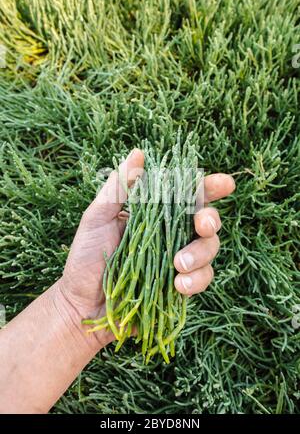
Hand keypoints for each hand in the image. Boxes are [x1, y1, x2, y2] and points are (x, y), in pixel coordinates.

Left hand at [58, 149, 234, 348]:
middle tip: (201, 224)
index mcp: (153, 212)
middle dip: (211, 219)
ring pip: (209, 249)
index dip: (209, 187)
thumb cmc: (86, 257)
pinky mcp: (180, 286)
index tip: (225, 184)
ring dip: (201, 253)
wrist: (81, 304)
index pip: (186, 194)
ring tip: (178, 264)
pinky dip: (196, 280)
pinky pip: (202, 279)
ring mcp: (177, 260)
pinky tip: (179, 284)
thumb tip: (138, 153)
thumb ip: (119, 188)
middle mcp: (170, 233)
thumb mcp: (97, 218)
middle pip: (207, 220)